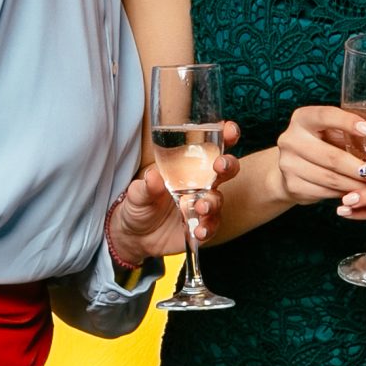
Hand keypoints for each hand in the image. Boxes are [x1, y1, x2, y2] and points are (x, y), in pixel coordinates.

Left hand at [109, 127, 240, 259]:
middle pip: (225, 170)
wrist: (136, 236)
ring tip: (201, 207)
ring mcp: (204, 205)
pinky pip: (212, 226)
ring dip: (213, 202)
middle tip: (219, 165)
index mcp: (188, 167)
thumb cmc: (140, 204)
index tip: (229, 129)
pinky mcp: (203, 226)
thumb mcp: (138, 193)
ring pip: (218, 199)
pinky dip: (208, 228)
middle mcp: (201, 184)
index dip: (225, 136)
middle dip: (228, 165)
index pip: (211, 147)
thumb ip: (146, 185)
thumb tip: (153, 176)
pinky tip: (199, 231)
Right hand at [275, 105, 365, 225]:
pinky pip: (325, 192)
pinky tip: (361, 194)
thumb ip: (358, 116)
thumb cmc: (322, 142)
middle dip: (361, 168)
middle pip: (331, 156)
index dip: (347, 122)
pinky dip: (346, 194)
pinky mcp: (292, 185)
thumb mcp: (334, 128)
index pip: (325, 116)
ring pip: (330, 178)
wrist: (291, 167)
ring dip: (357, 185)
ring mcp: (288, 164)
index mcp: (303, 118)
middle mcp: (290, 139)